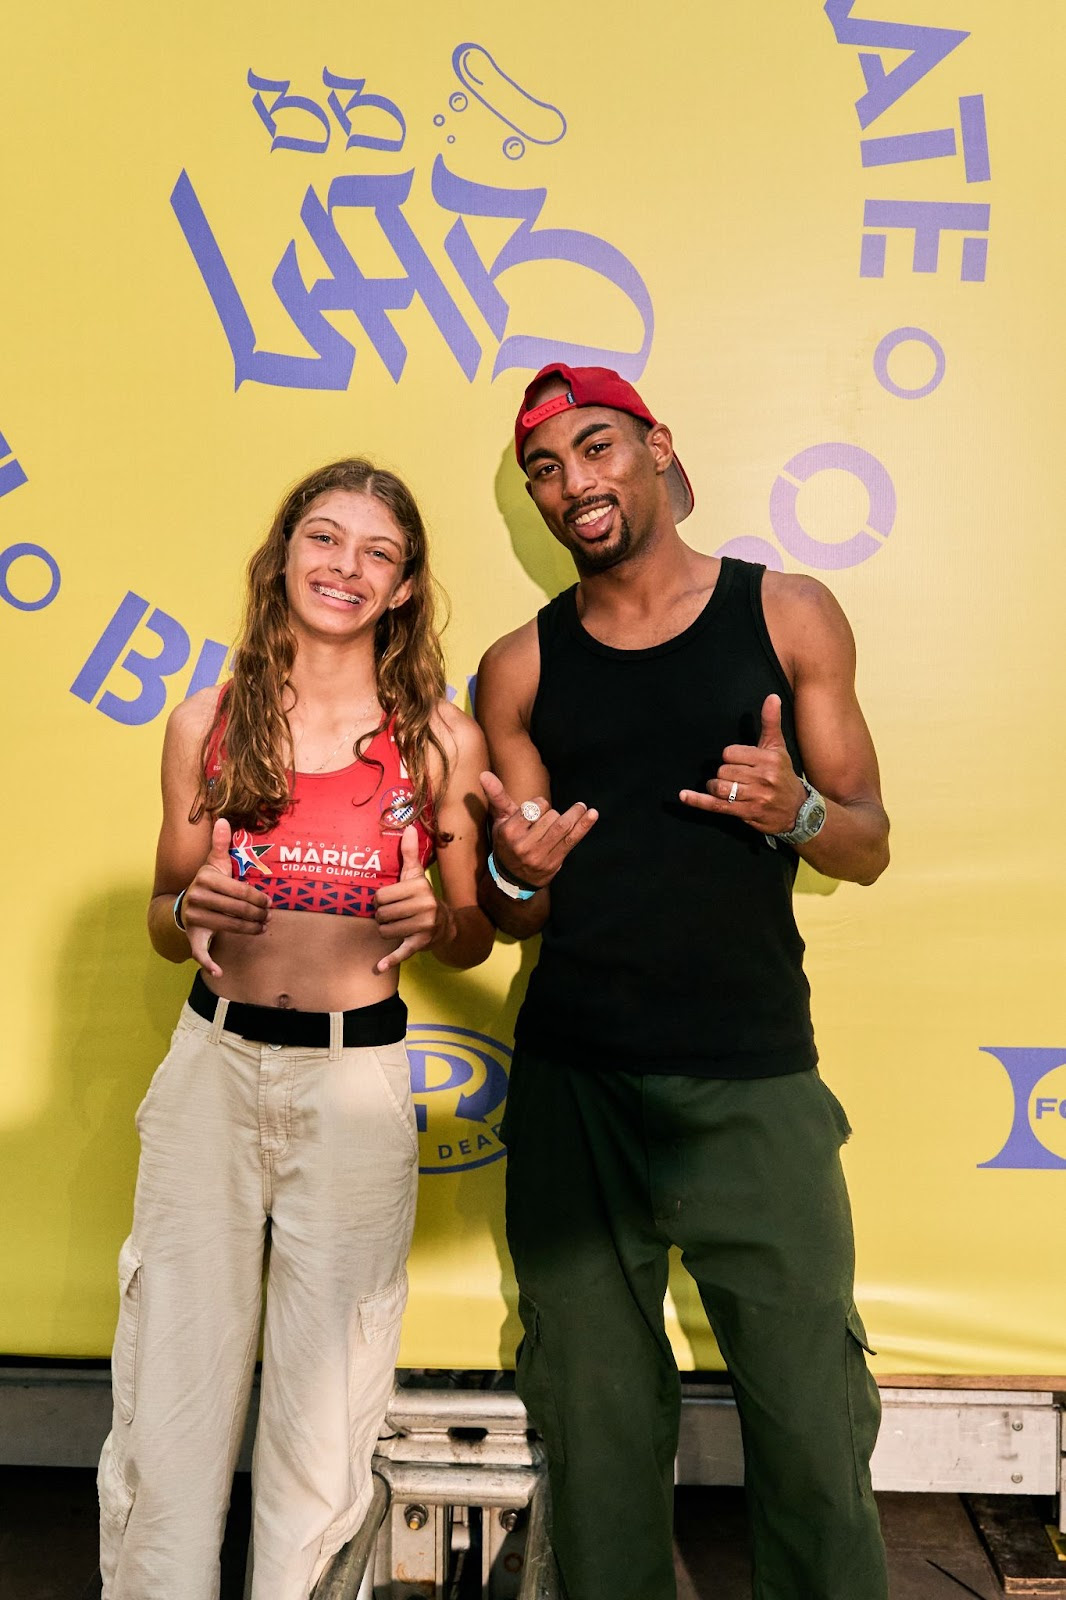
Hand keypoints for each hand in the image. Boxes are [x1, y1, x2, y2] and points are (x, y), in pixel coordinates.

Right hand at [181, 818, 269, 976]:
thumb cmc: (208, 883)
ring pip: (229, 928)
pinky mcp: (191, 936)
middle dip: (258, 915)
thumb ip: (221, 843)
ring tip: (262, 928)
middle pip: (237, 910)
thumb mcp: (214, 863)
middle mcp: (196, 898)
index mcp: (206, 879)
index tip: (270, 904)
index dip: (258, 898)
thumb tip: (224, 819)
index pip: (240, 891)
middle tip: (270, 918)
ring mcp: (193, 918)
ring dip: (249, 930)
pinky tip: (219, 972)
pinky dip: (208, 963)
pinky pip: (199, 952)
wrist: (183, 906)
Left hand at [373, 826, 442, 972]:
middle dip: (382, 916)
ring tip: (396, 926)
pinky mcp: (421, 944)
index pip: (380, 896)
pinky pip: (401, 952)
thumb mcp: (417, 875)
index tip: (389, 901)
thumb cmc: (423, 897)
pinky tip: (379, 967)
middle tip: (393, 914)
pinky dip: (390, 960)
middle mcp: (424, 906)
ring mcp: (423, 926)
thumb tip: (408, 827)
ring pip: (384, 931)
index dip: (380, 900)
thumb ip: (410, 853)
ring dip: (386, 931)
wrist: (447, 925)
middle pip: (381, 914)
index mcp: (420, 887)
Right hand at [481, 771, 597, 888]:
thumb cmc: (507, 841)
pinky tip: (593, 814)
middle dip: (552, 813)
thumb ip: (496, 796)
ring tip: (580, 808)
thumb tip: (484, 774)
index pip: (534, 807)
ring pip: (562, 827)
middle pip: (550, 816)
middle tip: (548, 819)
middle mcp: (523, 845)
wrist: (512, 878)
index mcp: (509, 832)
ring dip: (574, 814)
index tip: (536, 811)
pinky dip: (584, 825)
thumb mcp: (500, 820)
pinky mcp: (554, 862)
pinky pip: (572, 840)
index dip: (539, 805)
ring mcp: (540, 856)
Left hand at [679, 695, 807, 834]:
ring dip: (715, 787)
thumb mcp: (778, 748)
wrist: (798, 809)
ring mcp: (755, 797)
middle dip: (724, 773)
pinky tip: (684, 796)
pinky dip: (698, 801)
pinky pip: (717, 806)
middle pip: (724, 771)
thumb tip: (771, 697)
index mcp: (768, 759)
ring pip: (720, 788)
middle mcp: (763, 778)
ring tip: (722, 787)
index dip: (730, 757)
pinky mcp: (747, 813)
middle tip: (735, 777)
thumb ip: (771, 722)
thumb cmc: (783, 775)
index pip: (730, 753)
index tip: (740, 762)